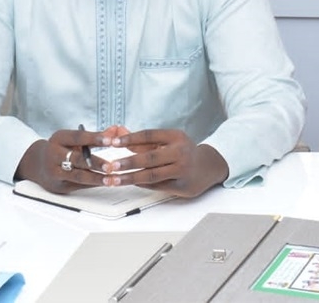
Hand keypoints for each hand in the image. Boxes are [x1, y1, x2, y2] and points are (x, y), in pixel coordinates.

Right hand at [14, 127, 111, 193]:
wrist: (36, 164)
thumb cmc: (59, 148)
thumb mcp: (72, 139)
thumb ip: (93, 136)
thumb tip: (114, 131)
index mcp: (58, 139)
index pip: (78, 137)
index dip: (94, 138)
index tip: (110, 140)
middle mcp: (54, 155)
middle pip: (77, 159)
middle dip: (95, 163)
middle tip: (110, 166)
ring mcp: (55, 172)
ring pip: (78, 176)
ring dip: (95, 178)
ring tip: (110, 179)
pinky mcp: (59, 186)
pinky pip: (79, 185)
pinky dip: (93, 184)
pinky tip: (105, 183)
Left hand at [103, 129, 228, 197]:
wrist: (208, 167)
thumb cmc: (183, 151)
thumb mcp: (167, 141)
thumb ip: (142, 140)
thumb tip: (118, 132)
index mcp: (175, 136)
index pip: (149, 135)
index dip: (129, 138)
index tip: (113, 142)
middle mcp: (180, 152)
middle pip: (150, 157)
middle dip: (128, 162)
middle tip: (111, 166)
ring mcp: (182, 170)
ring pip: (152, 175)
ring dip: (131, 178)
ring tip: (115, 180)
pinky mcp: (182, 186)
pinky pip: (157, 186)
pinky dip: (142, 185)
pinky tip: (130, 183)